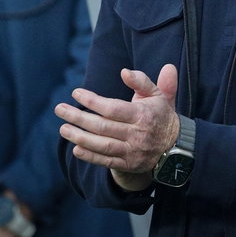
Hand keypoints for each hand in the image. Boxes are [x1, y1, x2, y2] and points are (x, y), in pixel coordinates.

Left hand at [56, 64, 180, 189]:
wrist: (176, 146)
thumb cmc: (161, 115)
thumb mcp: (157, 94)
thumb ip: (141, 81)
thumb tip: (124, 72)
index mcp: (143, 114)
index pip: (113, 108)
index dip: (93, 101)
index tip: (76, 93)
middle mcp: (137, 134)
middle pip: (103, 126)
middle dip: (78, 117)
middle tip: (59, 109)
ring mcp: (133, 151)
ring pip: (102, 145)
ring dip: (79, 137)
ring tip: (63, 128)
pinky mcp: (129, 165)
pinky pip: (106, 161)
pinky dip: (90, 156)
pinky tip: (76, 148)